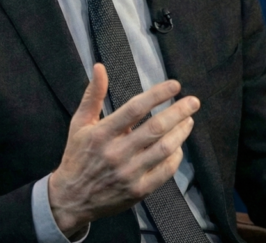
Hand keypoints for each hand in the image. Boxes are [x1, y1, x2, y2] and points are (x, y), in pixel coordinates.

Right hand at [47, 63, 199, 237]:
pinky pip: (165, 171)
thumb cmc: (77, 156)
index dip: (158, 94)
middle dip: (178, 112)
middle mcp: (116, 153)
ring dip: (181, 132)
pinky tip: (178, 146)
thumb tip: (100, 67)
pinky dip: (176, 157)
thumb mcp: (79, 124)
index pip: (135, 108)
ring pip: (164, 149)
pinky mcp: (138, 191)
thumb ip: (93, 95)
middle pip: (156, 128)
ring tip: (189, 120)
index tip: (175, 85)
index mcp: (102, 134)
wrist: (71, 199)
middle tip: (193, 102)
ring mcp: (129, 173)